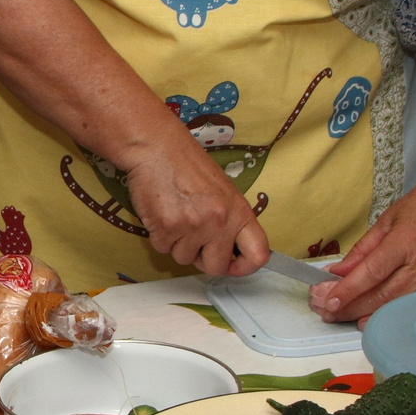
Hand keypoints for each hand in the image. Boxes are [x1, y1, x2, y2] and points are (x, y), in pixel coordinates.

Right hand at [121, 133, 268, 278]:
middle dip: (203, 258)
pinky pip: (163, 248)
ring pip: (184, 259)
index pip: (258, 254)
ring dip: (178, 244)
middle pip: (216, 267)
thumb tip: (230, 251)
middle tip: (195, 238)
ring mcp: (192, 227)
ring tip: (177, 215)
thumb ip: (231, 222)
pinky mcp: (165, 228)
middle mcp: (219, 222)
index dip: (245, 267)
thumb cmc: (188, 166)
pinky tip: (163, 213)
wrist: (158, 147)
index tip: (233, 264)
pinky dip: (160, 236)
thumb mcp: (224, 192)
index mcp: (239, 212)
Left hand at [309, 177, 415, 322]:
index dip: (348, 289)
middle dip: (351, 306)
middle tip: (327, 311)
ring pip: (400, 305)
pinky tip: (378, 321)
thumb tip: (340, 270)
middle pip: (382, 294)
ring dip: (369, 315)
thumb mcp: (391, 217)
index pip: (372, 272)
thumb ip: (365, 247)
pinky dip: (398, 317)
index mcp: (406, 240)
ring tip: (345, 318)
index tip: (328, 299)